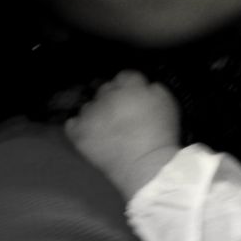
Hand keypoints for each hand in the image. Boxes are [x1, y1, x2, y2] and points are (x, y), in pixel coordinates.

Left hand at [65, 70, 179, 198]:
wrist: (145, 165)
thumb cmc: (161, 134)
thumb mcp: (167, 103)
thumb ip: (153, 89)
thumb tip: (144, 87)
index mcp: (129, 86)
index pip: (126, 75)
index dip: (131, 86)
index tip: (136, 97)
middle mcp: (106, 95)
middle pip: (106, 88)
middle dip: (113, 98)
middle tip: (123, 113)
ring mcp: (90, 113)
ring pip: (89, 105)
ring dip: (97, 112)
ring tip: (107, 127)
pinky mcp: (79, 132)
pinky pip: (72, 123)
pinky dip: (80, 126)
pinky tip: (89, 133)